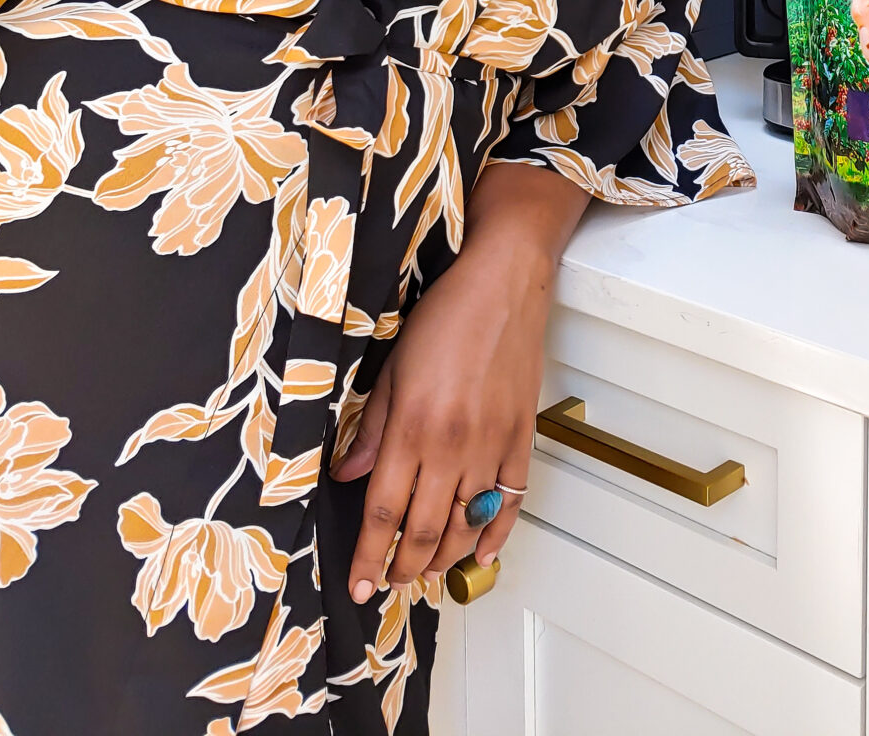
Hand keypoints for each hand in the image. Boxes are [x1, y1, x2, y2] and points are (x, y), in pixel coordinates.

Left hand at [330, 236, 549, 596]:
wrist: (503, 284)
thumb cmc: (445, 315)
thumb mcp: (391, 367)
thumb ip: (370, 428)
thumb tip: (347, 476)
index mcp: (412, 428)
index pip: (383, 512)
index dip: (368, 556)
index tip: (359, 584)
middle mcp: (452, 446)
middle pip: (424, 531)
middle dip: (403, 568)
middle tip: (389, 583)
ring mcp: (491, 446)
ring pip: (465, 526)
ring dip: (443, 558)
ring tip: (425, 570)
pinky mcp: (521, 438)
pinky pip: (511, 501)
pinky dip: (496, 535)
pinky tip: (480, 553)